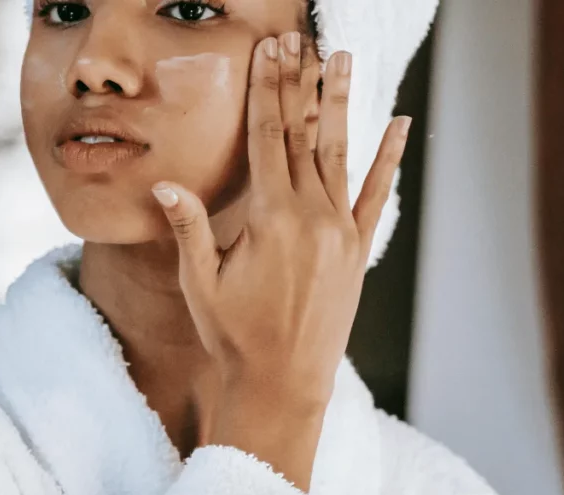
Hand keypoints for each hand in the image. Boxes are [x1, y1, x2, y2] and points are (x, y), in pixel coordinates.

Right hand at [152, 33, 410, 489]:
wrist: (283, 385)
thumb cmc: (234, 337)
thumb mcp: (201, 285)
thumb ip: (189, 229)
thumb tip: (165, 186)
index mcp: (272, 220)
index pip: (268, 139)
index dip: (267, 91)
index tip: (269, 52)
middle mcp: (313, 217)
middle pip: (303, 135)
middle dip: (298, 84)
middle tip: (296, 40)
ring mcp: (341, 232)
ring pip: (341, 153)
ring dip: (341, 104)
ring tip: (343, 59)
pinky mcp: (357, 250)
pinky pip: (375, 194)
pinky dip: (387, 159)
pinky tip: (399, 125)